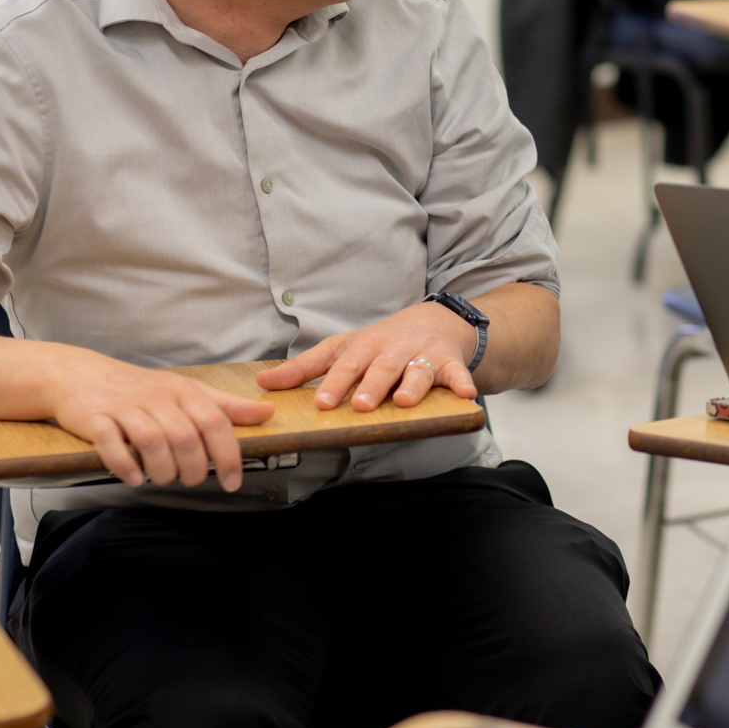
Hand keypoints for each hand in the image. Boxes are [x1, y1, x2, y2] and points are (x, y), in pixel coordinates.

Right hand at [50, 351, 274, 490]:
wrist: (80, 374)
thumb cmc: (140, 388)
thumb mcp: (186, 391)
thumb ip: (226, 406)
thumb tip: (267, 413)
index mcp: (183, 391)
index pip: (214, 422)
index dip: (228, 454)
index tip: (232, 482)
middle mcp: (157, 397)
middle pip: (185, 437)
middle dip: (193, 468)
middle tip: (190, 481)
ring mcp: (125, 407)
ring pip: (152, 441)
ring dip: (162, 470)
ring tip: (163, 479)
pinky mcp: (94, 418)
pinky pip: (110, 442)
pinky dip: (124, 464)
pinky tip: (133, 478)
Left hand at [256, 302, 478, 411]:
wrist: (434, 323)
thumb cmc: (380, 344)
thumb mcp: (341, 349)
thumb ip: (304, 369)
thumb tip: (262, 382)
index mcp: (364, 346)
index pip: (345, 364)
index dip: (334, 383)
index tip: (322, 403)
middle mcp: (392, 348)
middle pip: (381, 366)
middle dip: (371, 385)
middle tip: (360, 405)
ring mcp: (422, 353)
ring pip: (417, 369)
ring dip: (413, 383)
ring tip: (405, 401)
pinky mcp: (450, 361)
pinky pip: (457, 372)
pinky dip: (462, 382)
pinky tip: (466, 395)